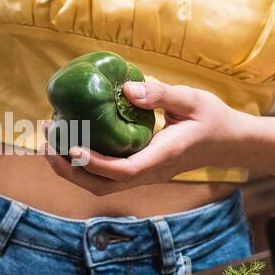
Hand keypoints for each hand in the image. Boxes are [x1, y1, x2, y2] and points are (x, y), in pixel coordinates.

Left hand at [44, 80, 244, 194]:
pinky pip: (106, 175)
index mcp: (162, 158)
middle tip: (46, 141)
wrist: (229, 142)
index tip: (70, 145)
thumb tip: (125, 88)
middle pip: (101, 185)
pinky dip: (82, 163)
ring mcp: (143, 176)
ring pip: (100, 184)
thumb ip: (160, 94)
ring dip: (71, 168)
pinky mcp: (139, 171)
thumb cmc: (212, 118)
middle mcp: (149, 173)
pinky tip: (70, 140)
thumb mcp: (191, 99)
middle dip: (69, 169)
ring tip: (50, 141)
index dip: (93, 162)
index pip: (122, 171)